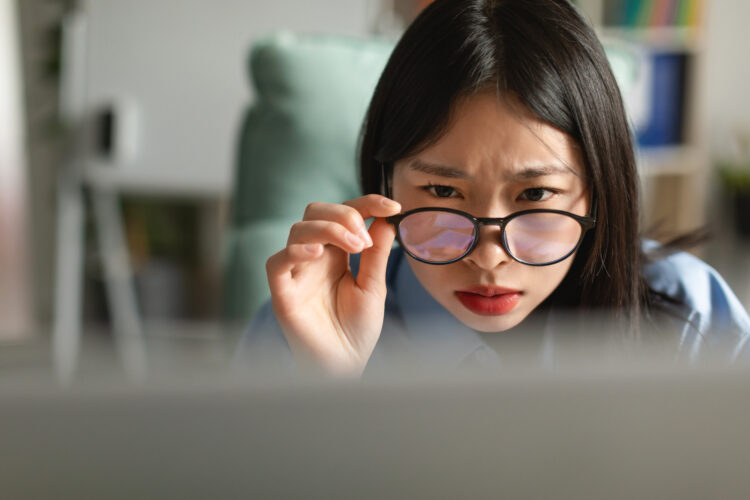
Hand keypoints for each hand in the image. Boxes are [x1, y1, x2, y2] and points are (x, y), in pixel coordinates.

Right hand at [265, 194, 401, 374]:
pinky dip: (294, 251)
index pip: (345, 213)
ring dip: (329, 229)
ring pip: (298, 230)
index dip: (367, 203)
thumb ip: (377, 254)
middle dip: (344, 214)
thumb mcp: (374, 287)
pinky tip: (317, 253)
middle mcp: (314, 257)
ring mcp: (297, 273)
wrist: (345, 366)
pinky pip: (277, 262)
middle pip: (316, 212)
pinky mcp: (283, 293)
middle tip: (366, 240)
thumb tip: (386, 219)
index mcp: (336, 253)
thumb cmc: (357, 330)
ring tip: (355, 247)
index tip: (393, 206)